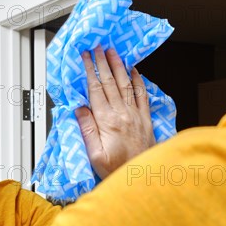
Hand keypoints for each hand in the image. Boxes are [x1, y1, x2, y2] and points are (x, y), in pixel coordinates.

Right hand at [75, 47, 154, 178]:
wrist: (142, 178)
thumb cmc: (116, 169)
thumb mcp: (94, 154)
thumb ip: (87, 129)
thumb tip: (79, 108)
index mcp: (106, 121)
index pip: (95, 89)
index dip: (89, 70)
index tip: (85, 57)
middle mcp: (122, 114)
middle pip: (110, 82)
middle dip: (102, 62)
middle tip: (97, 47)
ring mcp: (136, 115)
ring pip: (125, 84)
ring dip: (118, 66)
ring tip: (113, 52)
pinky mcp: (145, 119)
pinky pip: (142, 95)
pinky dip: (138, 80)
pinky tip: (134, 71)